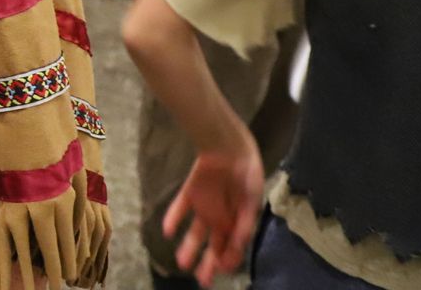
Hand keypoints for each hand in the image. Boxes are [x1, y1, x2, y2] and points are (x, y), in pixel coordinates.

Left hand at [163, 139, 264, 286]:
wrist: (228, 144)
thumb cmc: (246, 171)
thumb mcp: (252, 197)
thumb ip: (245, 220)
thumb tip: (238, 242)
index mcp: (240, 219)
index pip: (233, 245)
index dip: (229, 258)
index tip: (223, 271)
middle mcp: (222, 216)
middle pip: (215, 244)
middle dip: (210, 262)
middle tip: (202, 280)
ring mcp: (206, 205)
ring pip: (196, 231)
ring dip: (190, 246)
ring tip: (182, 263)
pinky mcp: (191, 192)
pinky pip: (180, 207)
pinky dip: (174, 218)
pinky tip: (168, 232)